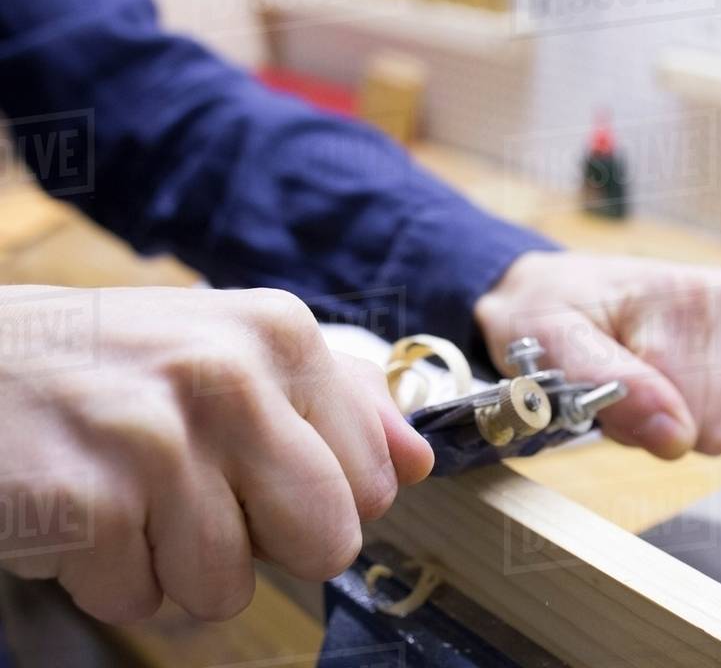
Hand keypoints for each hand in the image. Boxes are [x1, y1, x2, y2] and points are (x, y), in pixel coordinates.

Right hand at [0, 285, 431, 623]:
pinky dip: (110, 578)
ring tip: (130, 497)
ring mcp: (157, 441)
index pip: (376, 482)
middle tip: (199, 498)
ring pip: (228, 587)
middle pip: (326, 541)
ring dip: (175, 565)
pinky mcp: (87, 505)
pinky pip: (141, 601)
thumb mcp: (231, 347)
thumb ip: (338, 397)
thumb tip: (419, 460)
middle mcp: (229, 378)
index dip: (321, 499)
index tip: (258, 471)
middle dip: (267, 546)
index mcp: (280, 335)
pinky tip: (85, 513)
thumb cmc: (111, 365)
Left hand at [475, 252, 720, 457]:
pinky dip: (690, 414)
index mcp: (683, 293)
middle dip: (655, 421)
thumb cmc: (549, 313)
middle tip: (613, 382)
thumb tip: (678, 436)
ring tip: (634, 379)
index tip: (594, 384)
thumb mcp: (552, 342)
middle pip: (709, 425)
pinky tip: (660, 381)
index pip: (682, 410)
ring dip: (671, 421)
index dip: (631, 416)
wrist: (556, 289)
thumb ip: (610, 386)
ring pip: (720, 429)